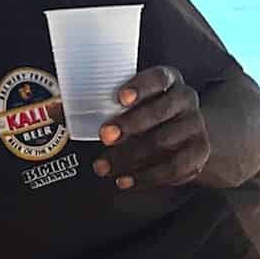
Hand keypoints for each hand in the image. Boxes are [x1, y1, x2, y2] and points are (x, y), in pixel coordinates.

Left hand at [93, 66, 210, 190]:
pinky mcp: (198, 153)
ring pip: (164, 141)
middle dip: (130, 124)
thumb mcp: (130, 103)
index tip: (120, 98)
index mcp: (169, 80)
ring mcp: (195, 126)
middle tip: (104, 136)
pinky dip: (146, 177)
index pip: (158, 78)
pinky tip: (125, 180)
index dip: (140, 87)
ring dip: (130, 156)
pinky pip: (174, 167)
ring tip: (104, 166)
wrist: (184, 135)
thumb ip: (101, 106)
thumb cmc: (146, 114)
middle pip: (161, 111)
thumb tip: (60, 112)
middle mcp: (186, 99)